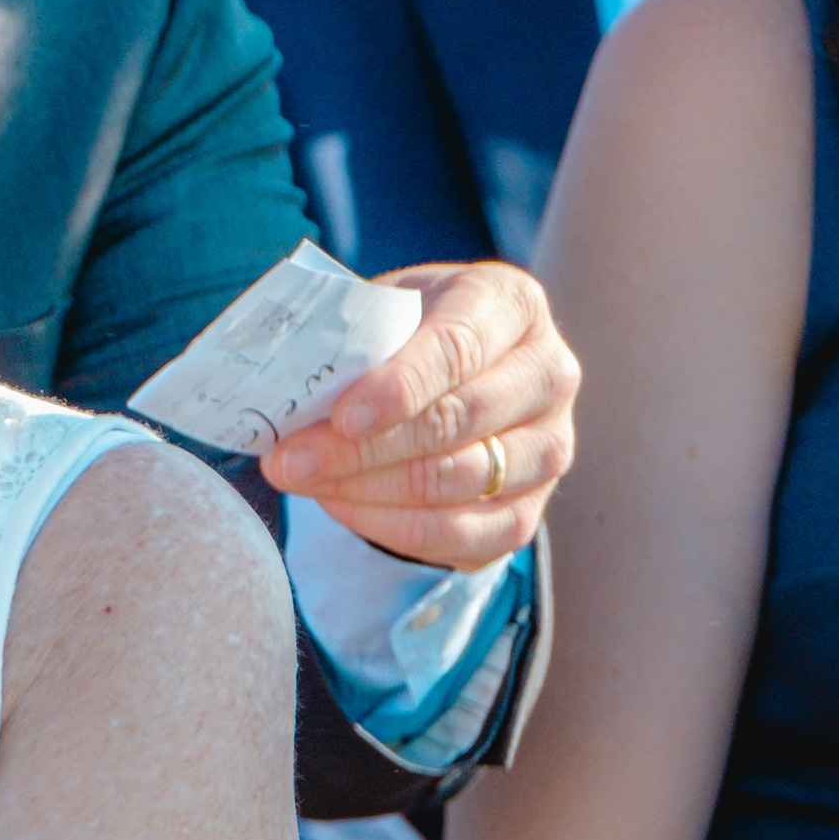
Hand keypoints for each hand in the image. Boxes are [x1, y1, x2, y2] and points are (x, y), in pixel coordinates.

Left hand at [264, 261, 577, 568]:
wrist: (439, 373)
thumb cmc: (401, 332)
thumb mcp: (379, 309)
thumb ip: (348, 335)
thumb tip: (290, 386)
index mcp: (511, 305)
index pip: (459, 347)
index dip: (400, 387)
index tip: (343, 416)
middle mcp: (549, 374)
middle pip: (456, 421)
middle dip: (362, 448)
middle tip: (290, 461)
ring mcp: (549, 446)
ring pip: (458, 482)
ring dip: (367, 490)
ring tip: (301, 479)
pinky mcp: (530, 507)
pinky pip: (464, 534)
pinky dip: (393, 527)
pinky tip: (340, 505)